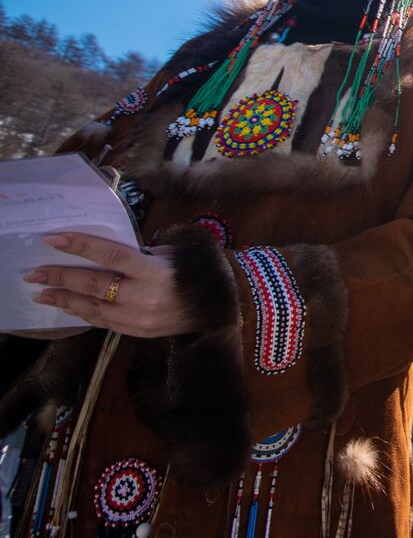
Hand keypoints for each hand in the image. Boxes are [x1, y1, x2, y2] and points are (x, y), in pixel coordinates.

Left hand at [24, 232, 196, 337]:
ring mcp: (139, 318)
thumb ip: (142, 254)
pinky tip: (68, 304)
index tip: (55, 240)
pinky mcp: (136, 332)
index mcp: (156, 271)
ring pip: (92, 307)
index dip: (82, 247)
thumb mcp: (175, 255)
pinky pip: (102, 321)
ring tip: (42, 291)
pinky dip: (82, 311)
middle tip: (35, 272)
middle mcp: (144, 296)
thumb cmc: (198, 273)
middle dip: (61, 277)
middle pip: (94, 284)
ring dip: (65, 298)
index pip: (112, 256)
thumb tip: (110, 252)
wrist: (219, 310)